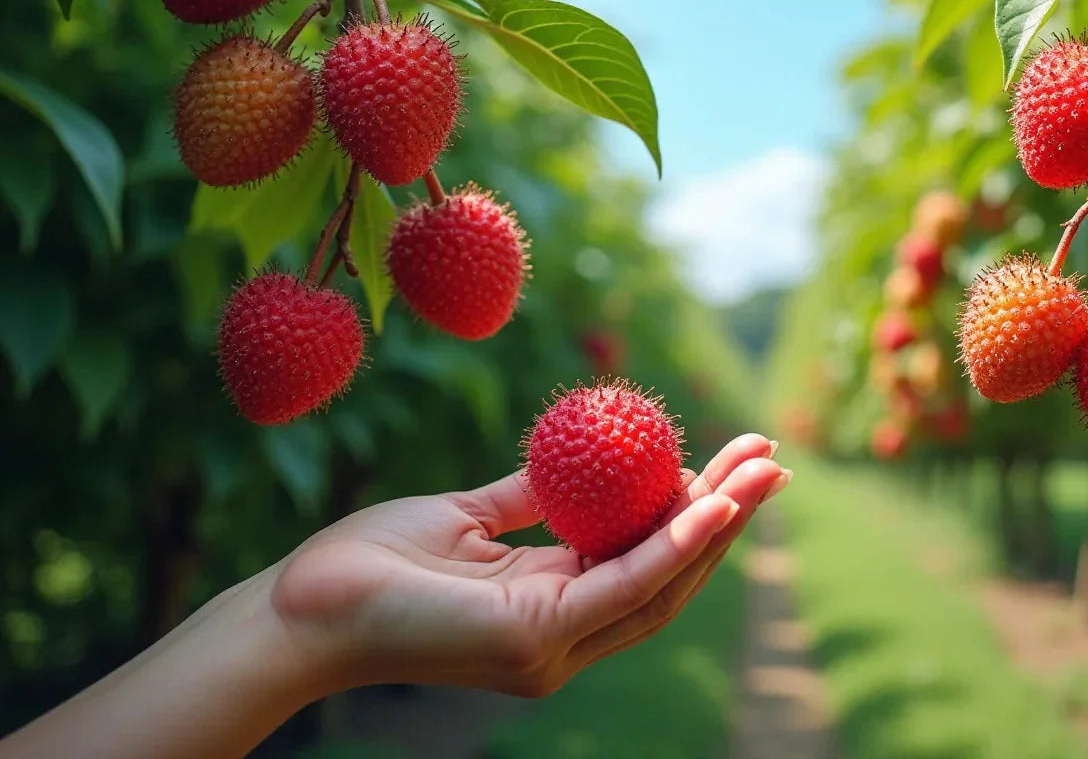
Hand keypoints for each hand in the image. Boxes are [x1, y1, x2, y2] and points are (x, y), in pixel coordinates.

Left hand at [270, 433, 787, 697]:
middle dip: (727, 517)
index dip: (696, 516)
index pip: (642, 563)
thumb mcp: (464, 517)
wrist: (298, 610)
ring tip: (764, 472)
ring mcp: (554, 649)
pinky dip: (676, 544)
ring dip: (719, 524)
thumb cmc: (368, 565)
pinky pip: (624, 585)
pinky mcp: (537, 640)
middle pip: (669, 575)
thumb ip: (526, 500)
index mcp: (549, 611)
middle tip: (773, 461)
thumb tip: (573, 454)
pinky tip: (712, 503)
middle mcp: (564, 641)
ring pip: (661, 582)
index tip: (733, 462)